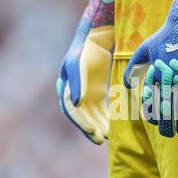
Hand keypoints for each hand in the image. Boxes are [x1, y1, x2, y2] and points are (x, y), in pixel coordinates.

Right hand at [56, 0, 114, 144]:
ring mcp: (84, 93)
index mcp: (65, 86)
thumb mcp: (79, 64)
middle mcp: (73, 92)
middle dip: (90, 128)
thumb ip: (77, 83)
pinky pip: (99, 109)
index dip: (81, 122)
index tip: (92, 132)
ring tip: (107, 137)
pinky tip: (112, 127)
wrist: (97, 37)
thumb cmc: (86, 49)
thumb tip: (76, 104)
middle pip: (80, 115)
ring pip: (90, 114)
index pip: (71, 109)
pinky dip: (105, 118)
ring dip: (98, 125)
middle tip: (100, 140)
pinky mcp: (95, 92)